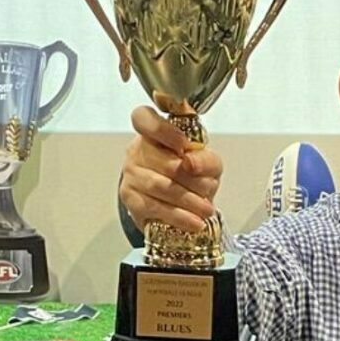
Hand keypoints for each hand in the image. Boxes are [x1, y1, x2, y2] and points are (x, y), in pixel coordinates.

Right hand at [119, 105, 223, 234]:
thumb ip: (205, 159)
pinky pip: (155, 207)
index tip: (184, 145)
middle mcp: (138, 150)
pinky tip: (194, 222)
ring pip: (159, 186)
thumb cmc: (191, 176)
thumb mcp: (207, 164)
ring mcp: (131, 174)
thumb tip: (190, 162)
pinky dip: (179, 216)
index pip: (143, 118)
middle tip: (208, 189)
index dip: (163, 130)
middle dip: (191, 178)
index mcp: (153, 132)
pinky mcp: (130, 198)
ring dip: (188, 200)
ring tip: (206, 210)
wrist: (178, 203)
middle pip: (162, 161)